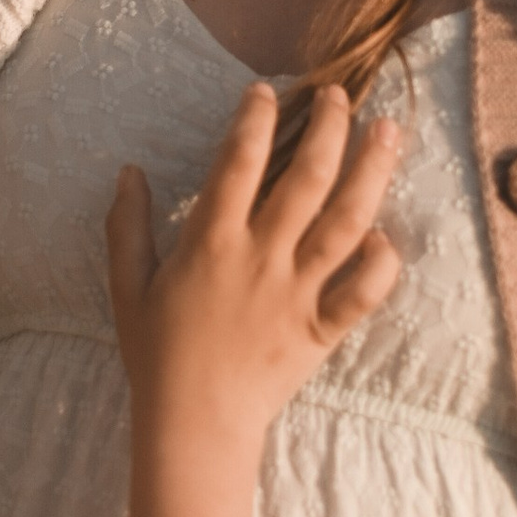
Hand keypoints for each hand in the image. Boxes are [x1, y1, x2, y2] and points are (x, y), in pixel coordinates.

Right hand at [107, 82, 400, 459]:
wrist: (194, 424)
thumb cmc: (157, 355)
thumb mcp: (127, 286)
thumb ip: (127, 226)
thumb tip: (129, 172)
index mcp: (211, 241)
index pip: (238, 161)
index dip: (254, 118)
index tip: (266, 92)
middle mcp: (260, 257)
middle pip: (306, 177)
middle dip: (328, 127)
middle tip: (340, 94)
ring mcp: (296, 291)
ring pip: (346, 221)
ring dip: (371, 171)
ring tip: (389, 132)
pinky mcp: (321, 328)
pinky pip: (362, 292)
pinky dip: (381, 263)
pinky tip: (386, 234)